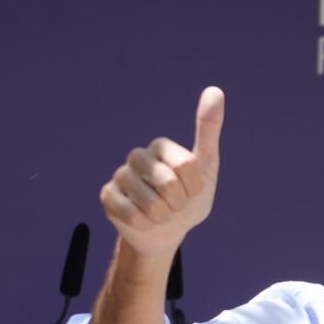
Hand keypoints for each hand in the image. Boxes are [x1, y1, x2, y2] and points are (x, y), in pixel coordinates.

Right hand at [100, 87, 223, 257]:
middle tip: (176, 205)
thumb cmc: (190, 198)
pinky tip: (145, 221)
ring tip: (162, 214)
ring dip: (163, 217)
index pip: (186, 165)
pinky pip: (131, 214)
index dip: (195, 187)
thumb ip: (208, 129)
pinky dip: (145, 224)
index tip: (192, 190)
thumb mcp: (206, 166)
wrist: (169, 233)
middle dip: (179, 203)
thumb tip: (215, 90)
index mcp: (161, 146)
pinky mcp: (108, 196)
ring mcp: (120, 176)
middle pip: (168, 183)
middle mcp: (137, 157)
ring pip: (150, 202)